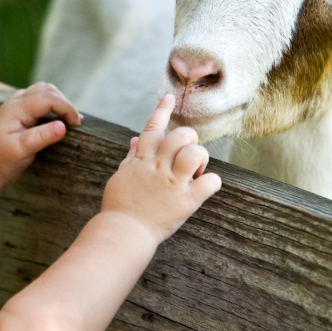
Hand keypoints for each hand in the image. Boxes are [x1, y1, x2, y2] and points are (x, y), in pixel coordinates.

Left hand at [0, 82, 81, 184]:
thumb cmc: (1, 160)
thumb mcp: (21, 151)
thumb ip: (41, 137)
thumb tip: (63, 126)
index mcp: (16, 109)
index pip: (48, 98)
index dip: (66, 108)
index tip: (76, 124)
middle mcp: (15, 102)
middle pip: (47, 90)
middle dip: (64, 103)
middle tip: (75, 123)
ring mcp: (16, 105)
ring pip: (43, 91)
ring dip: (58, 101)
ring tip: (69, 119)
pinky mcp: (18, 111)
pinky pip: (38, 99)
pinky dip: (52, 104)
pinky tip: (57, 118)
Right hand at [101, 94, 221, 243]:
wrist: (122, 233)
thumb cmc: (119, 207)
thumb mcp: (121, 177)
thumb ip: (131, 158)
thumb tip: (135, 139)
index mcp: (141, 160)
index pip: (153, 128)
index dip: (162, 110)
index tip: (170, 97)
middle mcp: (157, 167)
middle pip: (181, 135)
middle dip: (189, 139)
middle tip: (188, 155)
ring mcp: (172, 183)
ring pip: (195, 153)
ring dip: (200, 158)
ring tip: (196, 171)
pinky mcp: (186, 202)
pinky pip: (210, 182)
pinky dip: (212, 182)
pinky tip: (204, 187)